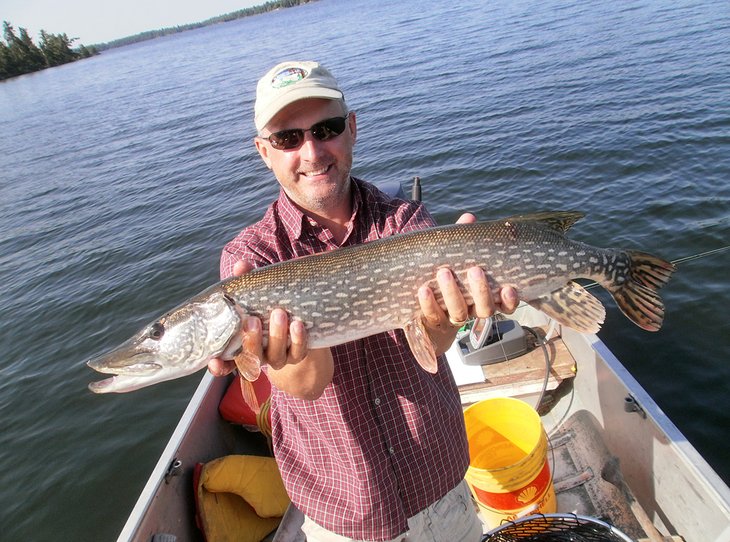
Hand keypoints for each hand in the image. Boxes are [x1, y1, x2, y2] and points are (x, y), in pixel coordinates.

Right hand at [207, 260, 308, 376]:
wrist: (301, 319)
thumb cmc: (268, 305)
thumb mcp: (256, 294)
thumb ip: (247, 282)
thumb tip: (241, 265)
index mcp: (242, 345)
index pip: (225, 362)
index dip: (219, 365)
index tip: (214, 361)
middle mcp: (258, 355)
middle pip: (252, 355)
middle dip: (251, 340)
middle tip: (253, 321)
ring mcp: (278, 356)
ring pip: (276, 354)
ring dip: (277, 335)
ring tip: (279, 314)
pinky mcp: (297, 354)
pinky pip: (298, 351)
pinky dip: (298, 339)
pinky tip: (298, 324)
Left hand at [417, 213, 518, 354]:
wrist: (422, 303)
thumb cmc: (448, 274)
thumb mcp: (456, 257)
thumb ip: (463, 239)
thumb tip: (469, 217)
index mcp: (485, 297)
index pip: (505, 304)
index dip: (510, 300)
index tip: (509, 287)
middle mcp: (473, 311)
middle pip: (484, 309)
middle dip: (481, 291)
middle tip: (475, 270)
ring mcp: (453, 319)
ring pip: (459, 313)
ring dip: (453, 293)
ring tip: (444, 272)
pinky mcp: (433, 323)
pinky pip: (433, 316)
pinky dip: (428, 303)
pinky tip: (424, 289)